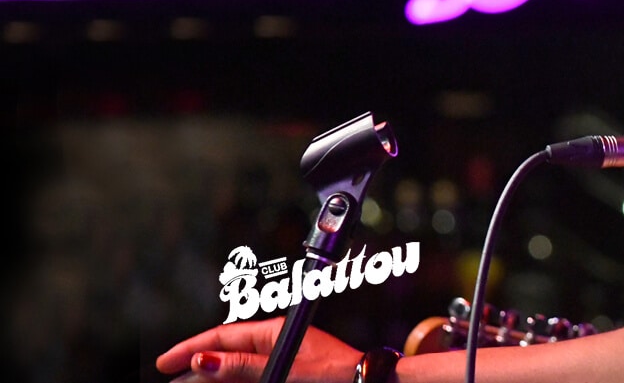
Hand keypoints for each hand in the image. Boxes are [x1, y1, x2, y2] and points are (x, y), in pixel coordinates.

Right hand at [156, 317, 361, 382]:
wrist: (371, 382)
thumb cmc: (337, 374)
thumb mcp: (286, 371)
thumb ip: (245, 368)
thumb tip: (204, 361)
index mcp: (276, 332)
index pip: (222, 336)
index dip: (190, 349)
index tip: (165, 363)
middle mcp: (277, 343)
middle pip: (226, 354)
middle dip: (198, 368)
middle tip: (172, 382)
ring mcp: (284, 359)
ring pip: (238, 368)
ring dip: (216, 379)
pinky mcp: (290, 373)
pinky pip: (255, 374)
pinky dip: (237, 380)